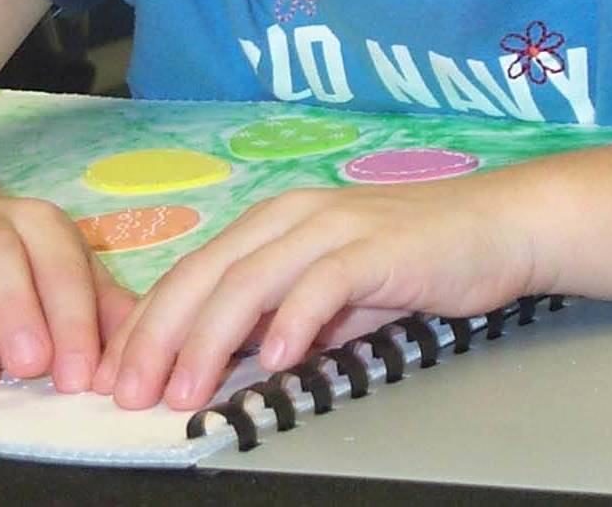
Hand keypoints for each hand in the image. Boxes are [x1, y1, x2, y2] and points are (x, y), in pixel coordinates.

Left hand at [92, 175, 537, 409]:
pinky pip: (322, 282)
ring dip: (210, 339)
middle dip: (160, 336)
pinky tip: (274, 360)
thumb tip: (229, 361)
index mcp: (271, 223)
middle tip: (131, 394)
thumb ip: (283, 315)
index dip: (151, 324)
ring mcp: (332, 226)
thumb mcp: (332, 291)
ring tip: (186, 391)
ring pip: (251, 278)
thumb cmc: (409, 260)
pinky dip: (293, 320)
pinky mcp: (375, 246)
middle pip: (208, 274)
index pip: (195, 273)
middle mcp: (291, 216)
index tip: (120, 376)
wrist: (491, 226)